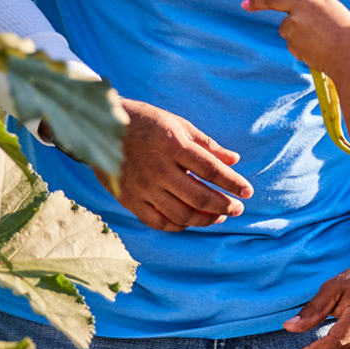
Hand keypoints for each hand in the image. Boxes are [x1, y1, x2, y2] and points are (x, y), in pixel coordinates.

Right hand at [104, 99, 254, 232]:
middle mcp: (158, 169)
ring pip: (181, 214)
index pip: (211, 169)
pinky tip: (190, 221)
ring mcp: (143, 187)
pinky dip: (178, 225)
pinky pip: (158, 221)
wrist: (101, 128)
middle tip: (237, 208)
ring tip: (218, 216)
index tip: (248, 191)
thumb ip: (208, 145)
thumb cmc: (146, 123)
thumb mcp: (179, 125)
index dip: (232, 183)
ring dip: (205, 219)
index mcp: (173, 146)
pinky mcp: (129, 199)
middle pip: (199, 196)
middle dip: (224, 205)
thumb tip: (234, 160)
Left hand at [242, 0, 349, 79]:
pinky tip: (317, 51)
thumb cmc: (348, 36)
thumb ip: (313, 12)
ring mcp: (294, 21)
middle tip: (245, 4)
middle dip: (258, 2)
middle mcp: (303, 4)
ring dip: (299, 37)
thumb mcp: (334, 14)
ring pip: (288, 29)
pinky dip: (302, 49)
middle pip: (273, 0)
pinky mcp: (291, 39)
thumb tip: (294, 24)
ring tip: (319, 43)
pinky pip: (293, 44)